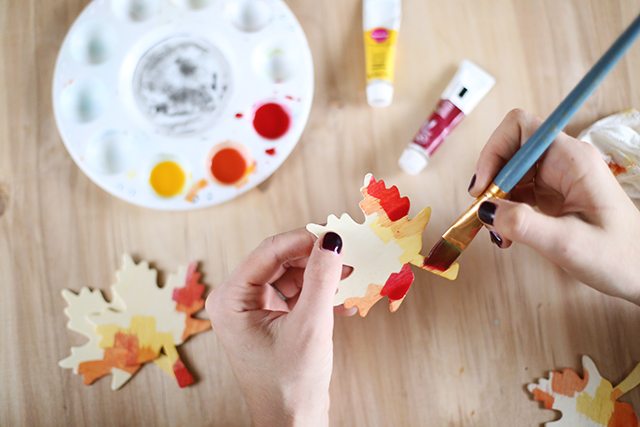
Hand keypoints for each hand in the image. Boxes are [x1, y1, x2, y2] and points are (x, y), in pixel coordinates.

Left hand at [205, 229, 352, 426]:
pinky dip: (318, 294)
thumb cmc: (291, 384)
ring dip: (320, 276)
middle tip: (347, 256)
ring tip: (349, 280)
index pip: (269, 252)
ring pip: (291, 275)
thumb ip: (321, 278)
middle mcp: (236, 300)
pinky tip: (343, 302)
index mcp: (230, 299)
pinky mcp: (270, 319)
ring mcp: (252, 310)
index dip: (304, 240)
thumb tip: (331, 239)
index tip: (336, 234)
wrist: (293, 424)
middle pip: (280, 260)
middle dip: (315, 259)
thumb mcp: (309, 326)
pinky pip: (295, 293)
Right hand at [469, 109, 639, 305]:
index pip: (520, 128)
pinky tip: (507, 235)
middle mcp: (563, 161)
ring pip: (510, 173)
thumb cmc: (619, 257)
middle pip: (510, 150)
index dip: (493, 151)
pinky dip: (505, 211)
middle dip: (490, 181)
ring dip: (495, 199)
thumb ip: (523, 224)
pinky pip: (518, 191)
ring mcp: (558, 178)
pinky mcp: (553, 195)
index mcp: (572, 159)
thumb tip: (484, 209)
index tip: (483, 188)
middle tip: (484, 214)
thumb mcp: (567, 243)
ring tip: (497, 233)